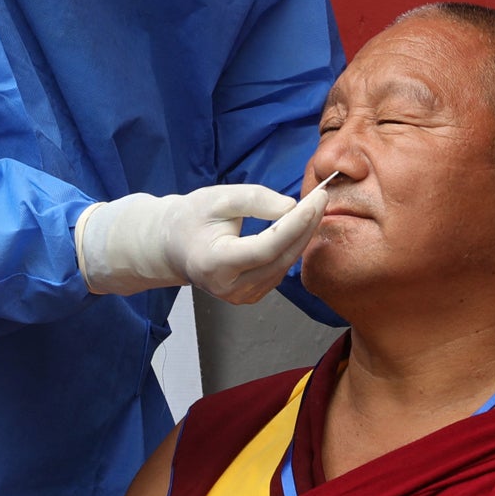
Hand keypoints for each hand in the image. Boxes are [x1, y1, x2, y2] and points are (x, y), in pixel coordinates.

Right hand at [76, 182, 333, 303]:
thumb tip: (293, 208)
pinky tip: (298, 228)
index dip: (296, 223)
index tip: (317, 198)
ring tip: (312, 208)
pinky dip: (291, 248)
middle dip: (306, 226)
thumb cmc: (192, 218)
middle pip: (281, 258)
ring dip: (302, 237)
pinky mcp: (250, 297)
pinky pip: (279, 271)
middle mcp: (229, 287)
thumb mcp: (218, 198)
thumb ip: (255, 200)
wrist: (172, 246)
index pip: (267, 246)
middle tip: (322, 198)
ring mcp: (240, 297)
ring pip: (284, 265)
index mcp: (215, 263)